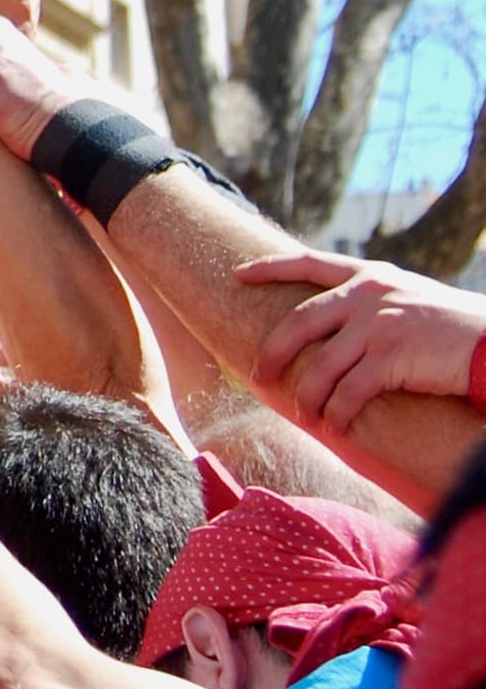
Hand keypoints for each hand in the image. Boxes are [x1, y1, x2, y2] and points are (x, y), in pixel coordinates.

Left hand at [237, 247, 485, 428]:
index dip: (270, 268)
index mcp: (370, 277)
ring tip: (305, 415)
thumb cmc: (450, 327)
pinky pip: (348, 392)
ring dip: (308, 397)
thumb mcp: (406, 299)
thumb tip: (326, 326)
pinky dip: (338, 413)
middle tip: (258, 378)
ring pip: (321, 367)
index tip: (238, 275)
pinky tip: (336, 426)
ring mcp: (379, 325)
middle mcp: (369, 295)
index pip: (309, 262)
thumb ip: (368, 304)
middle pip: (299, 323)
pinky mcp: (391, 357)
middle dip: (273, 354)